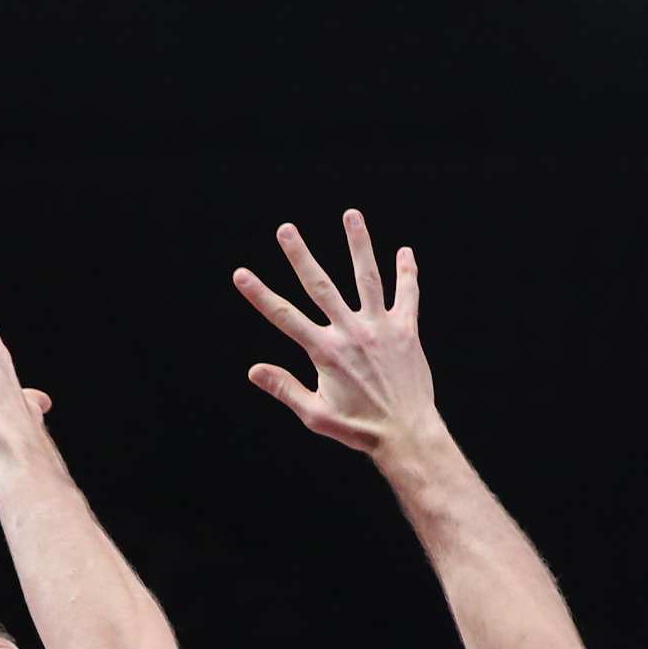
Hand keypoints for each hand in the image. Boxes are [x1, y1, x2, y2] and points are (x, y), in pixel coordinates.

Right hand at [233, 209, 440, 465]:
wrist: (407, 434)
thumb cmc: (358, 430)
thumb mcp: (315, 415)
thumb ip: (285, 389)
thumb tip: (253, 370)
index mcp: (326, 353)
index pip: (285, 317)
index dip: (259, 295)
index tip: (241, 274)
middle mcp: (352, 333)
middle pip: (321, 286)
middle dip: (301, 256)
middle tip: (285, 229)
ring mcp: (380, 328)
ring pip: (367, 277)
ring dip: (358, 244)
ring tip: (351, 214)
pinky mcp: (406, 331)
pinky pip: (407, 295)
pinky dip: (406, 273)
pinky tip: (404, 252)